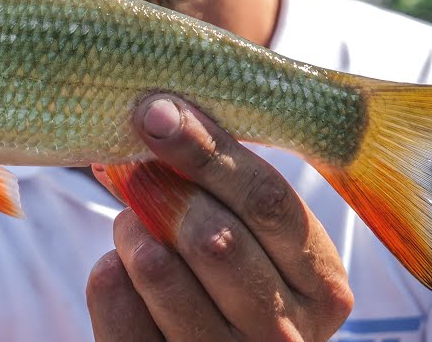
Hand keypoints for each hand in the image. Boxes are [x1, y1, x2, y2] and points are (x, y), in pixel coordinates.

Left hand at [86, 93, 352, 340]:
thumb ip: (227, 190)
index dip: (207, 150)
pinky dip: (110, 272)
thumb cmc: (239, 284)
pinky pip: (117, 303)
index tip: (157, 111)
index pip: (267, 201)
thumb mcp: (259, 243)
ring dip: (131, 229)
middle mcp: (284, 334)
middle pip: (213, 237)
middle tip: (131, 167)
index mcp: (322, 286)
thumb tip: (158, 114)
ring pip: (158, 269)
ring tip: (133, 224)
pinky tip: (123, 268)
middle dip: (161, 188)